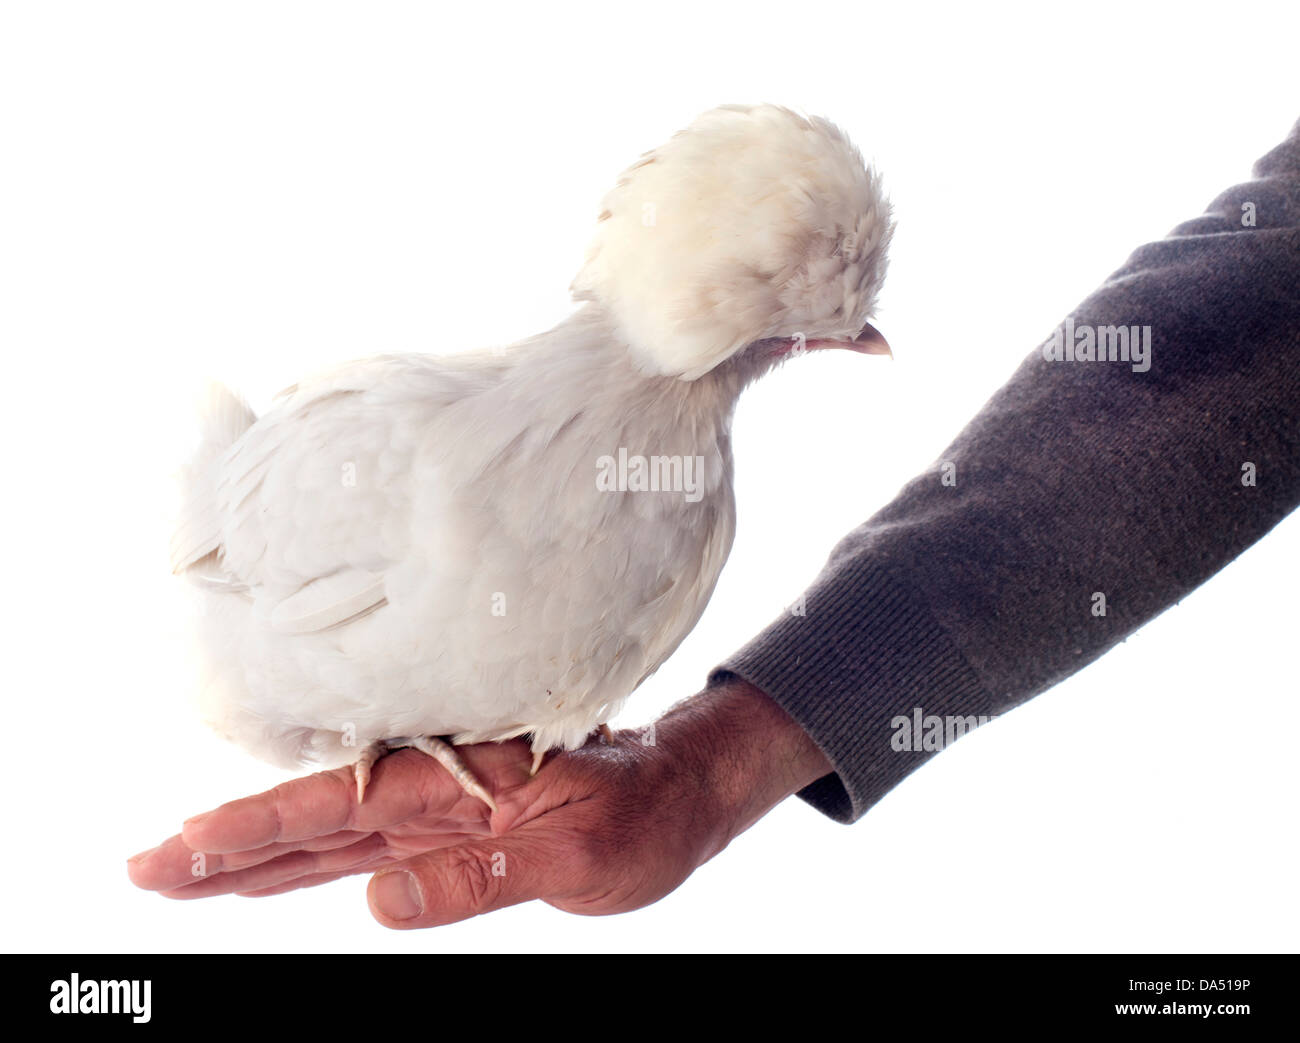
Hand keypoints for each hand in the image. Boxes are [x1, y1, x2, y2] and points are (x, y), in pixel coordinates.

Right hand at [127, 681, 831, 927]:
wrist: (677, 793)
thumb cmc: (638, 814)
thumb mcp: (574, 853)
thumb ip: (479, 879)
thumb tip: (378, 905)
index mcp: (455, 783)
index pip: (336, 808)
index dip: (256, 829)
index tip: (182, 845)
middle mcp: (434, 792)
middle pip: (310, 821)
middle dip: (225, 844)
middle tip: (142, 866)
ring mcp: (435, 814)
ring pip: (326, 838)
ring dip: (252, 856)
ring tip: (177, 871)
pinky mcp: (446, 833)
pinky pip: (363, 850)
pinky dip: (307, 863)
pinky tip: (264, 875)